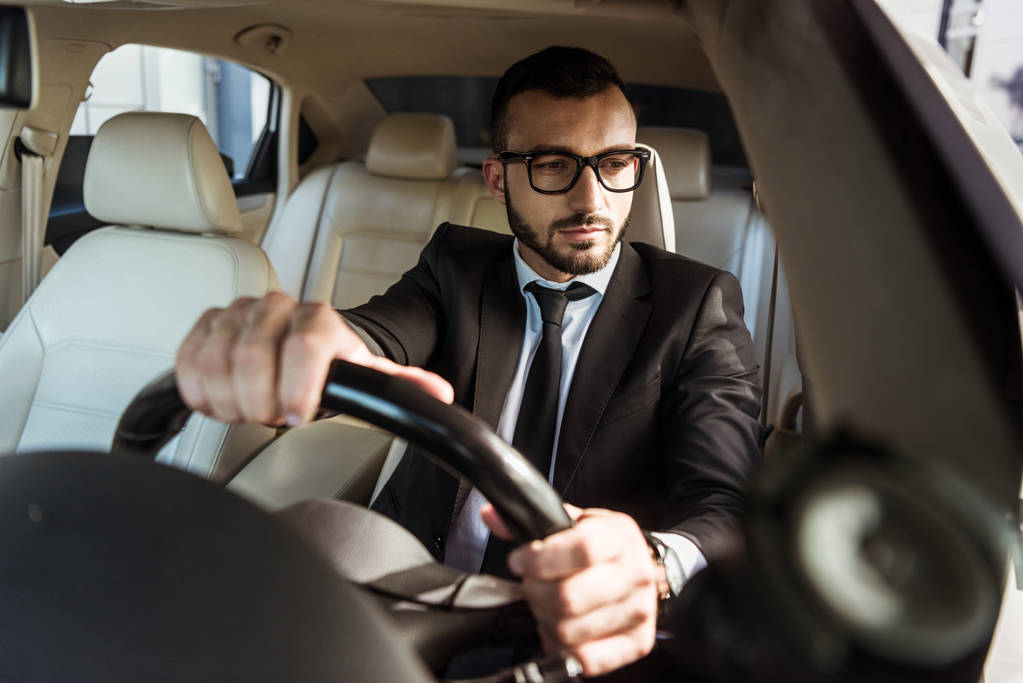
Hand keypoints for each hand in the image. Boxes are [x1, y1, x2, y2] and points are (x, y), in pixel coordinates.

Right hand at [176, 291, 453, 424]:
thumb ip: (398, 387)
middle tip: (269, 416)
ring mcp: (238, 313)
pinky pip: (187, 356)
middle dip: (258, 400)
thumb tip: (440, 395)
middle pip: (252, 353)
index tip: (295, 416)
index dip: (297, 385)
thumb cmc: (331, 366)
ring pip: (215, 357)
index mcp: (320, 320)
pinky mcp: (206, 324)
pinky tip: (217, 400)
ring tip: (247, 410)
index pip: (306, 344)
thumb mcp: (366, 376)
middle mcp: (277, 308)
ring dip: (228, 398)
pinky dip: (196, 387)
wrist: (301, 345)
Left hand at [481, 502, 660, 676]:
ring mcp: (638, 612)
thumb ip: (536, 520)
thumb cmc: (606, 548)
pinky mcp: (636, 644)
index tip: (520, 560)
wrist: (648, 570)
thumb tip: (491, 517)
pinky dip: (561, 646)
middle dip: (535, 592)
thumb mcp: (577, 522)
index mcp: (620, 537)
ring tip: (546, 606)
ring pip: (569, 631)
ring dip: (545, 620)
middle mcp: (636, 575)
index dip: (540, 559)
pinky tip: (559, 629)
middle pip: (569, 597)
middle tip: (531, 584)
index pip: (581, 550)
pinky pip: (585, 659)